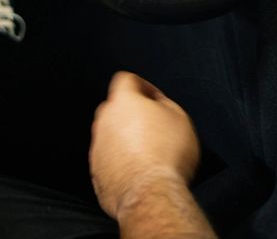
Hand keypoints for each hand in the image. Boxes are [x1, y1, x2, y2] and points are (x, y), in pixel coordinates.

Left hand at [89, 71, 199, 220]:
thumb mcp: (179, 117)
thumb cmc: (167, 156)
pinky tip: (138, 172)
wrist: (151, 196)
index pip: (126, 80)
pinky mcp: (96, 174)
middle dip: (132, 114)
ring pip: (110, 136)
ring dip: (124, 140)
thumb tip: (158, 104)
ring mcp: (98, 149)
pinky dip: (120, 163)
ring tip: (147, 154)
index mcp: (123, 102)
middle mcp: (104, 122)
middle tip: (152, 126)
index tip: (154, 98)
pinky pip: (108, 161)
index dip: (143, 86)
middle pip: (115, 108)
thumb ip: (164, 103)